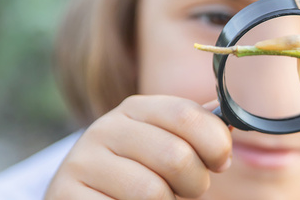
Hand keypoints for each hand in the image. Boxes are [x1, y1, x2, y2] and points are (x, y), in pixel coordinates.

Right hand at [45, 96, 231, 198]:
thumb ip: (196, 130)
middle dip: (195, 183)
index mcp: (135, 109)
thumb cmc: (138, 175)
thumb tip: (233, 114)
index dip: (216, 143)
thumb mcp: (164, 144)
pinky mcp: (66, 193)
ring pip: (153, 192)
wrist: (82, 198)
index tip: (220, 163)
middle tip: (187, 191)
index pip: (187, 115)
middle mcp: (105, 128)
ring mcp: (82, 162)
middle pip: (176, 156)